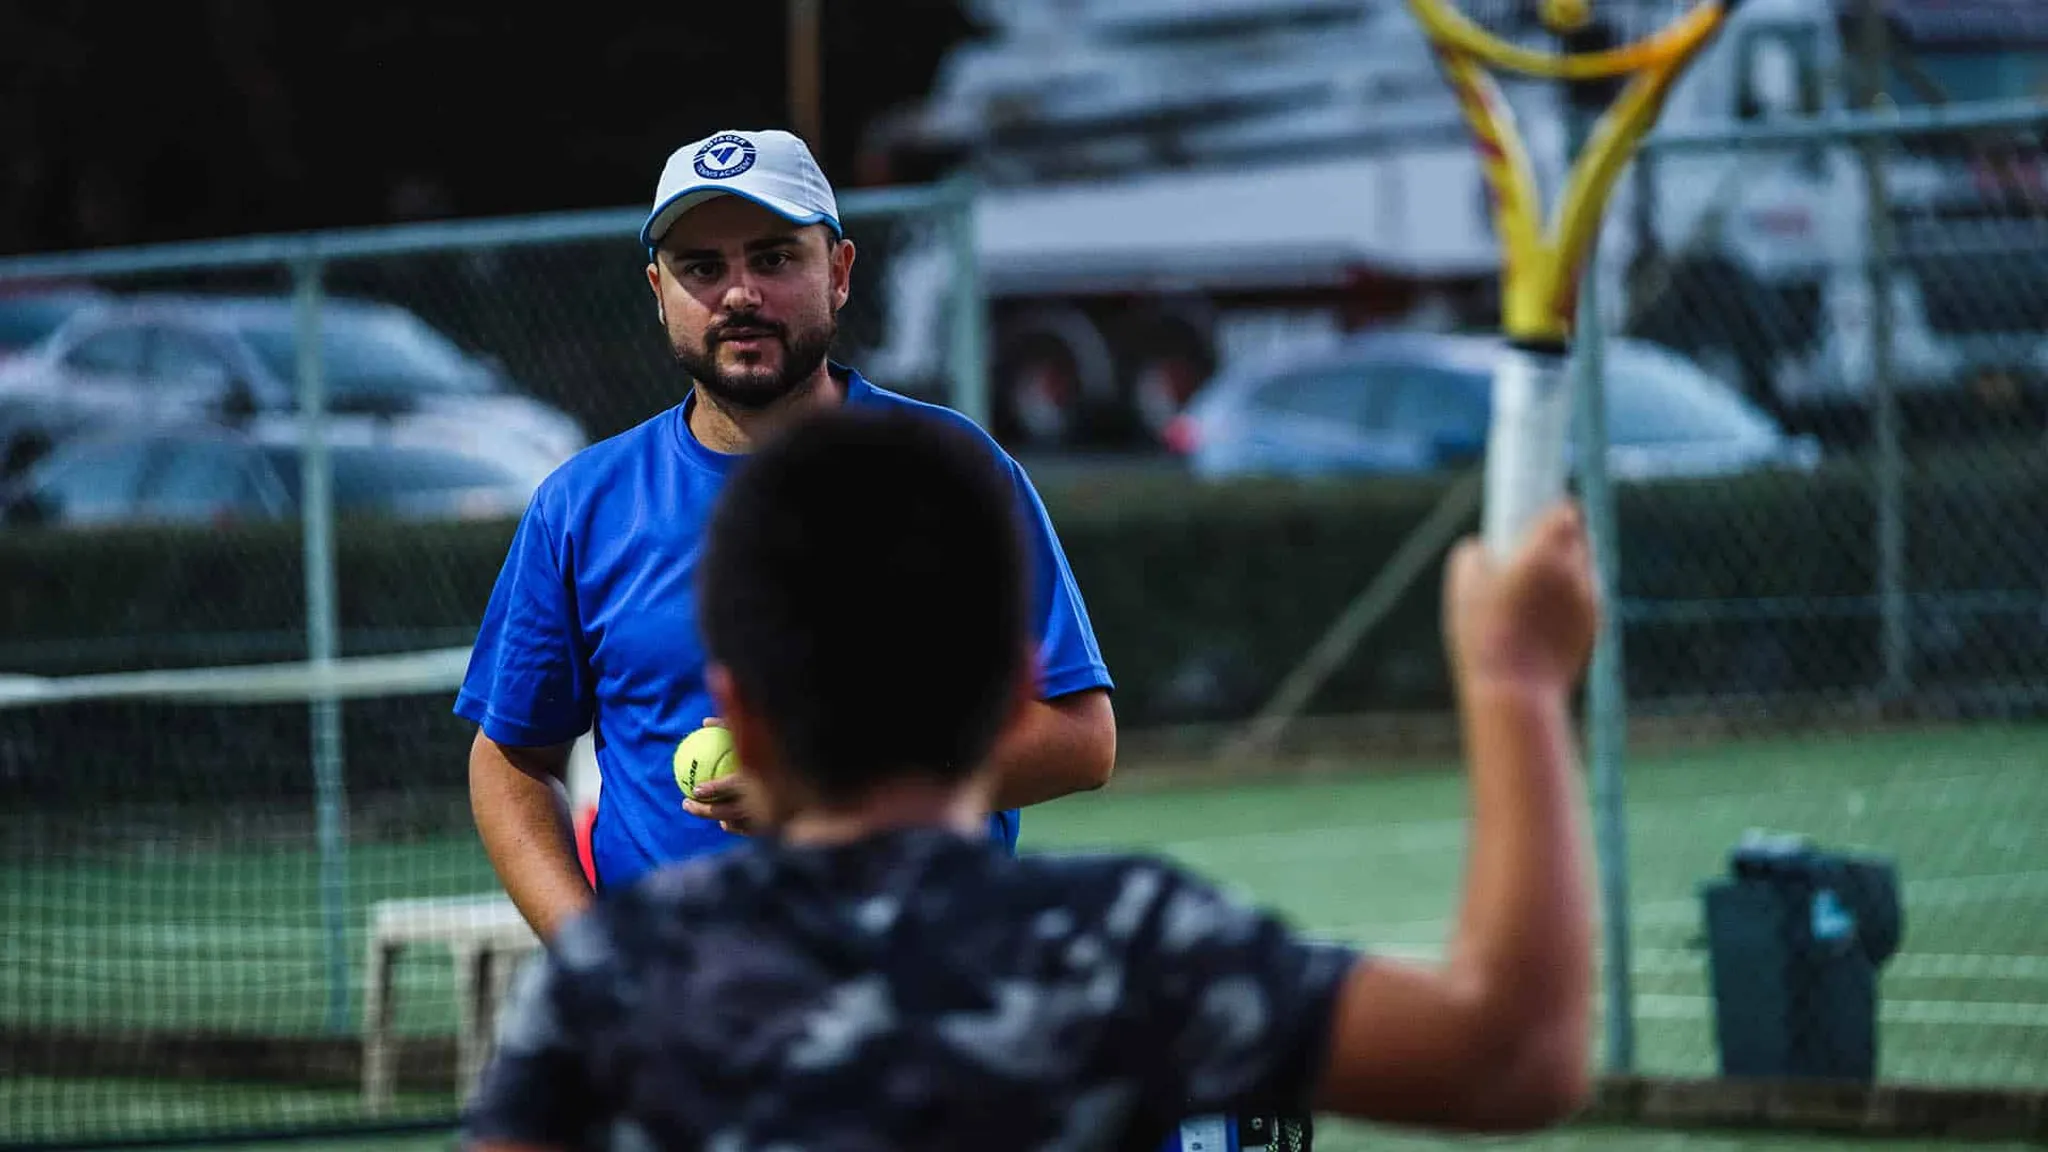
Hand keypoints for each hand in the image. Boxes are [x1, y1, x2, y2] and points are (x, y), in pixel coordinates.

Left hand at [680, 718, 778, 835]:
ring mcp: (769, 816)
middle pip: (726, 810)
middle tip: (686, 802)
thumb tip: (704, 721)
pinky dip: (737, 824)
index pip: (730, 787)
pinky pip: (750, 828)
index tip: (696, 789)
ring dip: (719, 818)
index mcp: (760, 779)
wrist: (809, 772)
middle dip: (703, 810)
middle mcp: (763, 801)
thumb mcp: (756, 731)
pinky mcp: (775, 825)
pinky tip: (727, 820)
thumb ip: (729, 726)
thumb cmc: (781, 744)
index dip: (712, 789)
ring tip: (706, 812)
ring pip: (737, 822)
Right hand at [1445, 502, 1599, 694]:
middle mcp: (1575, 571)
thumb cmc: (1484, 635)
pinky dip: (1571, 602)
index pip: (1566, 511)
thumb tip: (1480, 547)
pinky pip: (1585, 601)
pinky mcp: (1596, 627)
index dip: (1554, 510)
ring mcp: (1590, 600)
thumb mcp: (1462, 588)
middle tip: (1535, 550)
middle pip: (1580, 538)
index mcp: (1545, 551)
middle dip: (1563, 538)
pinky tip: (1544, 619)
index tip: (1538, 513)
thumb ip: (1473, 555)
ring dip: (1568, 571)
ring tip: (1537, 590)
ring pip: (1585, 570)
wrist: (1517, 690)